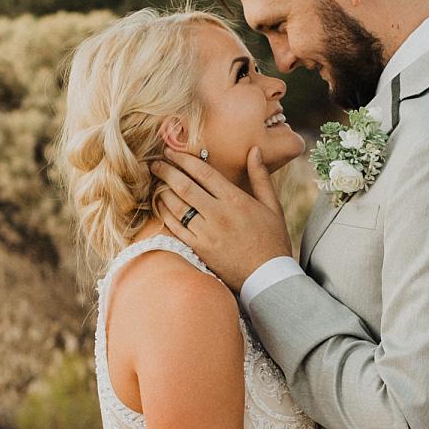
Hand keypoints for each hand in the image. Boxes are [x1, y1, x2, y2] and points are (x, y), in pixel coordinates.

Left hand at [150, 150, 292, 292]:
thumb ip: (261, 177)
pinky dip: (165, 213)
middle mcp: (219, 214)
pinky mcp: (199, 249)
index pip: (204, 172)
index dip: (184, 159)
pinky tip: (159, 204)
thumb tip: (254, 150)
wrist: (268, 278)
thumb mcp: (273, 206)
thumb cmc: (273, 241)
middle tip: (156, 162)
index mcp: (236, 200)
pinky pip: (176, 227)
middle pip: (185, 186)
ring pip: (177, 206)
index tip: (172, 151)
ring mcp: (207, 233)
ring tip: (155, 180)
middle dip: (167, 171)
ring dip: (162, 190)